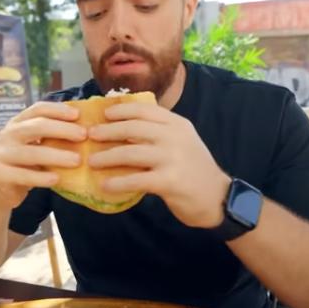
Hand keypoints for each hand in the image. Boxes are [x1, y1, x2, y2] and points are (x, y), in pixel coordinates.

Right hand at [0, 102, 85, 210]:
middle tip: (83, 135)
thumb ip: (52, 137)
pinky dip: (41, 177)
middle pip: (36, 126)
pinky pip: (23, 175)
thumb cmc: (25, 165)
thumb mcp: (35, 146)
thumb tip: (86, 128)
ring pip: (32, 153)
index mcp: (17, 123)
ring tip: (77, 160)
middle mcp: (7, 135)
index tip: (78, 115)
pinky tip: (57, 179)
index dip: (58, 110)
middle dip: (62, 130)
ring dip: (57, 156)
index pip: (37, 109)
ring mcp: (1, 154)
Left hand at [87, 103, 229, 227]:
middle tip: (91, 136)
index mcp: (177, 124)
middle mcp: (175, 137)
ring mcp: (173, 158)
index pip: (144, 109)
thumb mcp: (181, 142)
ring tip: (92, 161)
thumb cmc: (194, 170)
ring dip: (107, 156)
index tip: (104, 114)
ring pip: (131, 152)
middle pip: (133, 127)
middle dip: (108, 131)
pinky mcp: (169, 181)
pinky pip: (136, 179)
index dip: (121, 110)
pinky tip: (105, 185)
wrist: (217, 198)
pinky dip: (118, 182)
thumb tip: (121, 129)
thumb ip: (159, 133)